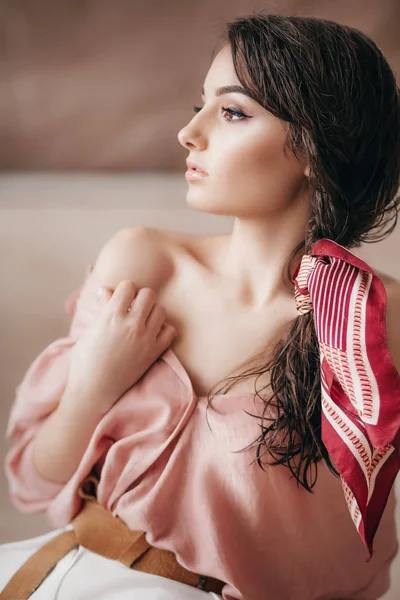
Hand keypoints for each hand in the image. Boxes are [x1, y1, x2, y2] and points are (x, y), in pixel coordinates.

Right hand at [65, 280, 176, 414]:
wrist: (94, 390)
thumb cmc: (85, 360)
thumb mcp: (90, 330)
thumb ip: (103, 308)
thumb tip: (107, 290)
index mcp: (111, 315)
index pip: (128, 285)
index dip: (124, 290)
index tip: (121, 299)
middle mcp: (131, 323)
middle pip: (149, 294)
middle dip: (141, 298)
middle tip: (133, 309)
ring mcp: (145, 338)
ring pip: (161, 309)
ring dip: (152, 312)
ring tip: (142, 321)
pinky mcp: (154, 352)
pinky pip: (170, 330)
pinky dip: (163, 330)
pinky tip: (152, 334)